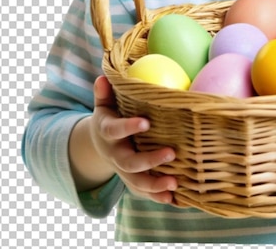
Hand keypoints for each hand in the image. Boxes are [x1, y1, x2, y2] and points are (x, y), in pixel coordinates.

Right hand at [88, 75, 177, 203]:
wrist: (100, 144)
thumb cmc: (110, 116)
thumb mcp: (103, 104)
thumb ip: (104, 92)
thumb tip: (104, 76)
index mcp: (107, 132)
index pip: (116, 130)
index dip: (129, 127)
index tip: (146, 123)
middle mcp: (115, 154)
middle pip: (129, 162)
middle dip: (150, 160)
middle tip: (172, 153)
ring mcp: (123, 171)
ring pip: (137, 182)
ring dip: (155, 185)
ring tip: (175, 184)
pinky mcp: (133, 180)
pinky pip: (144, 192)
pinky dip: (158, 197)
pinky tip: (175, 199)